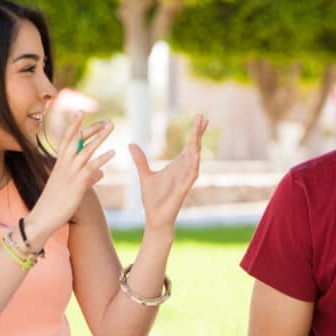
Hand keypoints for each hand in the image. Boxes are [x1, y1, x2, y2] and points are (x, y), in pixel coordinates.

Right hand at [29, 111, 114, 241]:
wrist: (43, 217)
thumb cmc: (55, 203)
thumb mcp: (71, 186)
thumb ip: (88, 177)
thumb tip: (101, 173)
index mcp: (59, 163)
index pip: (67, 138)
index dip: (74, 125)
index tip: (81, 112)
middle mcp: (64, 164)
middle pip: (78, 139)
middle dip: (92, 128)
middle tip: (107, 120)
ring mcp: (70, 172)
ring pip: (86, 149)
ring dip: (99, 136)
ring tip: (111, 126)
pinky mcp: (77, 183)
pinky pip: (91, 167)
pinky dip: (102, 159)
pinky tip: (113, 152)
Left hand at [130, 115, 208, 232]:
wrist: (155, 218)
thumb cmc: (153, 199)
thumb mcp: (145, 175)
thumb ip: (140, 160)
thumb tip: (131, 144)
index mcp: (178, 166)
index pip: (189, 145)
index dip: (194, 132)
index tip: (200, 118)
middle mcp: (184, 170)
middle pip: (194, 148)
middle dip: (198, 134)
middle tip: (203, 117)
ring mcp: (185, 180)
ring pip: (194, 160)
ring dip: (196, 146)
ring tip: (198, 132)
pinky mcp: (183, 190)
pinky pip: (190, 175)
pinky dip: (193, 165)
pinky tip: (195, 155)